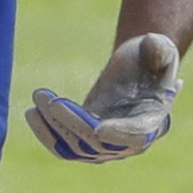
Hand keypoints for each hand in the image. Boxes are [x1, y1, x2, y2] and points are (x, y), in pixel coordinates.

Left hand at [26, 32, 181, 162]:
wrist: (137, 68)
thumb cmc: (151, 56)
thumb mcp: (159, 48)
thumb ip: (160, 49)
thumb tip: (154, 44)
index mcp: (153, 121)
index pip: (137, 136)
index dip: (120, 134)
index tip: (99, 128)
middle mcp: (130, 141)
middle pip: (99, 144)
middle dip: (73, 123)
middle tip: (49, 100)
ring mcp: (107, 145)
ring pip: (77, 147)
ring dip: (54, 127)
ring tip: (38, 98)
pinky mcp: (86, 140)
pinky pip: (64, 147)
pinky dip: (46, 133)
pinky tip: (32, 112)